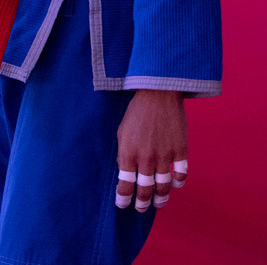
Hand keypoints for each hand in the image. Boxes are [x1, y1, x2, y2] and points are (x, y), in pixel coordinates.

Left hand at [116, 90, 187, 210]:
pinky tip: (175, 185)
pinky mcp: (180, 150)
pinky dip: (178, 182)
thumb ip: (124, 153)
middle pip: (145, 190)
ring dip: (160, 198)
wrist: (158, 93)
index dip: (124, 198)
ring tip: (158, 203)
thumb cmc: (136, 111)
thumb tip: (125, 172)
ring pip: (163, 186)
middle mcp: (146, 157)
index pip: (125, 184)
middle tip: (141, 209)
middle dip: (142, 203)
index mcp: (128, 152)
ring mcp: (165, 155)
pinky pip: (181, 174)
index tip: (123, 205)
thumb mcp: (122, 131)